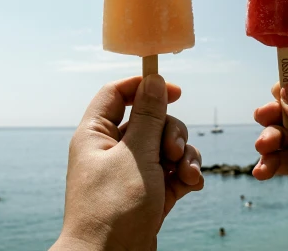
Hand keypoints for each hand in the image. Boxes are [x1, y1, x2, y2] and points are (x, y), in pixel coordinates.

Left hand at [52, 75, 203, 250]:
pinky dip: (185, 175)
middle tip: (171, 151)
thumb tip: (154, 79)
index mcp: (95, 135)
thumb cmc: (114, 208)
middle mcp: (112, 150)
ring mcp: (132, 172)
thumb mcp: (136, 155)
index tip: (176, 92)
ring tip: (186, 175)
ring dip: (184, 155)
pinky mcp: (150, 192)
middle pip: (152, 120)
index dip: (146, 87)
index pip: (118, 94)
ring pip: (166, 146)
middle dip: (172, 132)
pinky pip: (173, 171)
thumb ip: (149, 116)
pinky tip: (191, 186)